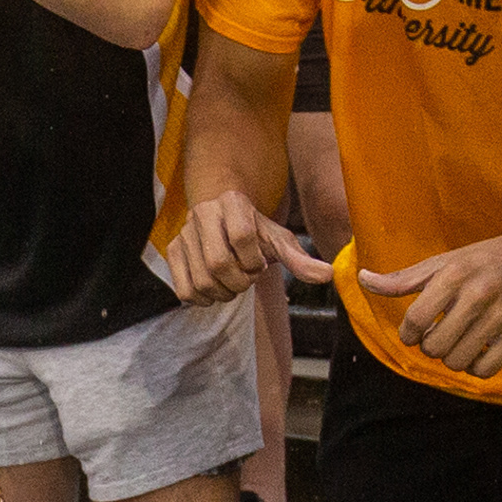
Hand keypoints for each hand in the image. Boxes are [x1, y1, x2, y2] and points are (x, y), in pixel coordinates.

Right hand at [167, 186, 333, 304]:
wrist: (223, 219)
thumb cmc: (256, 232)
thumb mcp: (279, 240)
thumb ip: (300, 259)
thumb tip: (329, 275)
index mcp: (232, 202)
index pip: (243, 236)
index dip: (255, 260)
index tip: (260, 263)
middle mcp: (203, 213)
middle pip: (219, 263)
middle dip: (240, 281)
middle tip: (247, 277)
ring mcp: (184, 233)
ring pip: (202, 280)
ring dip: (224, 292)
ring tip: (234, 283)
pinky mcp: (172, 251)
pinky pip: (185, 289)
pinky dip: (204, 299)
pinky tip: (216, 289)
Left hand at [360, 229, 501, 378]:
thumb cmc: (482, 260)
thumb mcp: (442, 263)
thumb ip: (402, 279)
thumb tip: (363, 279)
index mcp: (453, 276)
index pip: (414, 321)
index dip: (407, 334)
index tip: (414, 332)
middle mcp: (477, 296)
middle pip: (434, 347)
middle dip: (429, 347)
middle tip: (437, 336)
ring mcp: (501, 317)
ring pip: (457, 362)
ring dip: (451, 358)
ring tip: (457, 343)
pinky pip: (485, 370)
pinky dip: (475, 367)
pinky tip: (477, 351)